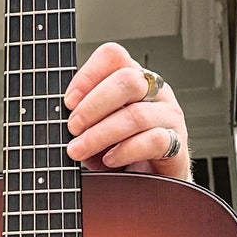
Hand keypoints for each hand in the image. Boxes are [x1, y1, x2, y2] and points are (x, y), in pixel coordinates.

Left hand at [63, 43, 191, 180]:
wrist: (147, 180)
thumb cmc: (118, 148)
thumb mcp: (95, 125)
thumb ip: (81, 114)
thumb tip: (59, 116)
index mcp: (133, 77)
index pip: (114, 56)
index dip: (88, 75)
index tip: (68, 101)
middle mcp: (155, 90)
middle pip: (127, 81)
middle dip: (92, 106)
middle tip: (72, 128)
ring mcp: (169, 115)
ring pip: (136, 115)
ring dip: (100, 134)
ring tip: (79, 150)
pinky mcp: (177, 143)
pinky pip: (152, 141)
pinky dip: (125, 150)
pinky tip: (108, 160)